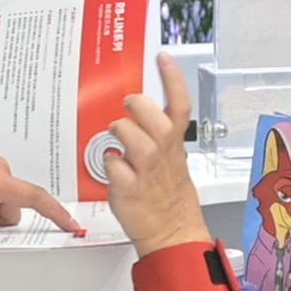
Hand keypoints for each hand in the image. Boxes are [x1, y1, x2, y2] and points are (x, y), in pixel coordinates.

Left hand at [106, 54, 210, 257]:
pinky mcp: (131, 192)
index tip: (163, 57)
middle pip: (158, 121)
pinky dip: (111, 165)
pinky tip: (110, 165)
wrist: (172, 233)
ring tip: (115, 135)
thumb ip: (155, 135)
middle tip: (127, 106)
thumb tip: (134, 112)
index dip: (172, 79)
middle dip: (140, 107)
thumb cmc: (166, 195)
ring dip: (123, 133)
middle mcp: (163, 156)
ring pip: (137, 143)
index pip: (180, 105)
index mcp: (174, 145)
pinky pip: (117, 170)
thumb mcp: (171, 160)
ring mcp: (147, 174)